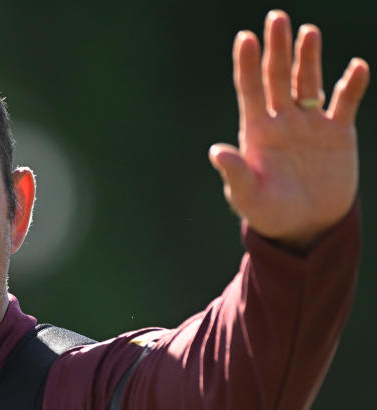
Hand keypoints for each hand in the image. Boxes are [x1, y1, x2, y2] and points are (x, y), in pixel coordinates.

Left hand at [209, 10, 368, 248]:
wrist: (306, 228)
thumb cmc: (269, 215)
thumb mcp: (248, 198)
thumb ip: (235, 174)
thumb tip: (216, 152)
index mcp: (256, 132)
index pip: (250, 90)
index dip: (248, 64)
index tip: (246, 37)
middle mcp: (282, 121)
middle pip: (277, 77)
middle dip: (277, 48)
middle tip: (277, 17)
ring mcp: (310, 124)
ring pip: (308, 82)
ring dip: (308, 58)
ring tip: (308, 32)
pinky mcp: (338, 133)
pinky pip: (345, 102)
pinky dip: (351, 85)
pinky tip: (355, 67)